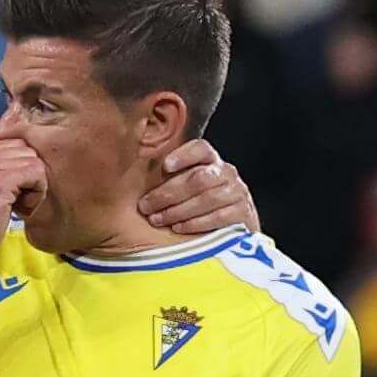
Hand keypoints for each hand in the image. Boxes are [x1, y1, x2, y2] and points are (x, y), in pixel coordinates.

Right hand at [0, 133, 46, 269]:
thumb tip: (24, 158)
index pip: (13, 142)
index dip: (21, 168)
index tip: (12, 192)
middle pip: (25, 149)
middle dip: (29, 175)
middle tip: (18, 201)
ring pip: (33, 161)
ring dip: (34, 187)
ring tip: (18, 207)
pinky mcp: (0, 183)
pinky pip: (36, 174)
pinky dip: (36, 195)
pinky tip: (22, 210)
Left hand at [141, 138, 257, 237]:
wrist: (237, 226)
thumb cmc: (202, 205)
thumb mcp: (188, 187)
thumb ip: (171, 178)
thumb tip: (134, 176)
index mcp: (211, 161)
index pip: (201, 149)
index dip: (183, 156)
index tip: (165, 167)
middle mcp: (226, 173)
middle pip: (198, 178)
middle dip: (169, 193)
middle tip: (146, 206)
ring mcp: (236, 192)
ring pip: (207, 197)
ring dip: (178, 210)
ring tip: (158, 219)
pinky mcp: (242, 213)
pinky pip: (218, 216)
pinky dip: (196, 223)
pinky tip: (178, 228)